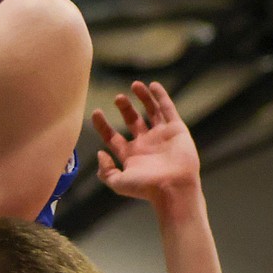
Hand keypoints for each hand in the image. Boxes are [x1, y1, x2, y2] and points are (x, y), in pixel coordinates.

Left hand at [91, 79, 198, 204]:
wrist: (174, 188)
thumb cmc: (147, 188)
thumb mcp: (119, 183)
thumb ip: (105, 171)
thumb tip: (99, 154)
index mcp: (131, 155)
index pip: (112, 137)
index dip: (103, 125)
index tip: (96, 112)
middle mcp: (146, 144)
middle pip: (132, 121)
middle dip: (125, 108)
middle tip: (118, 98)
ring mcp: (161, 136)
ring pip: (151, 112)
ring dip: (143, 98)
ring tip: (134, 85)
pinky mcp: (176, 130)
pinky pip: (168, 109)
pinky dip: (161, 97)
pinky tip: (153, 86)